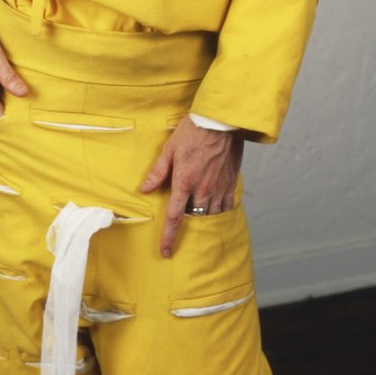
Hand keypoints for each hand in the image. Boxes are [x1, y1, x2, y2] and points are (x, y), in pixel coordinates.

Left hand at [141, 119, 243, 257]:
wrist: (221, 122)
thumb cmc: (193, 132)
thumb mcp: (169, 149)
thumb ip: (158, 172)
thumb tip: (144, 189)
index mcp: (184, 182)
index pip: (174, 216)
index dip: (168, 236)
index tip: (165, 252)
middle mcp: (202, 189)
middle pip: (193, 217)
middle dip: (187, 222)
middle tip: (183, 220)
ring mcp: (218, 188)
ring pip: (210, 214)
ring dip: (202, 216)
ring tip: (197, 211)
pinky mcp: (231, 183)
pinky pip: (226, 206)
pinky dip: (219, 210)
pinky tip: (214, 205)